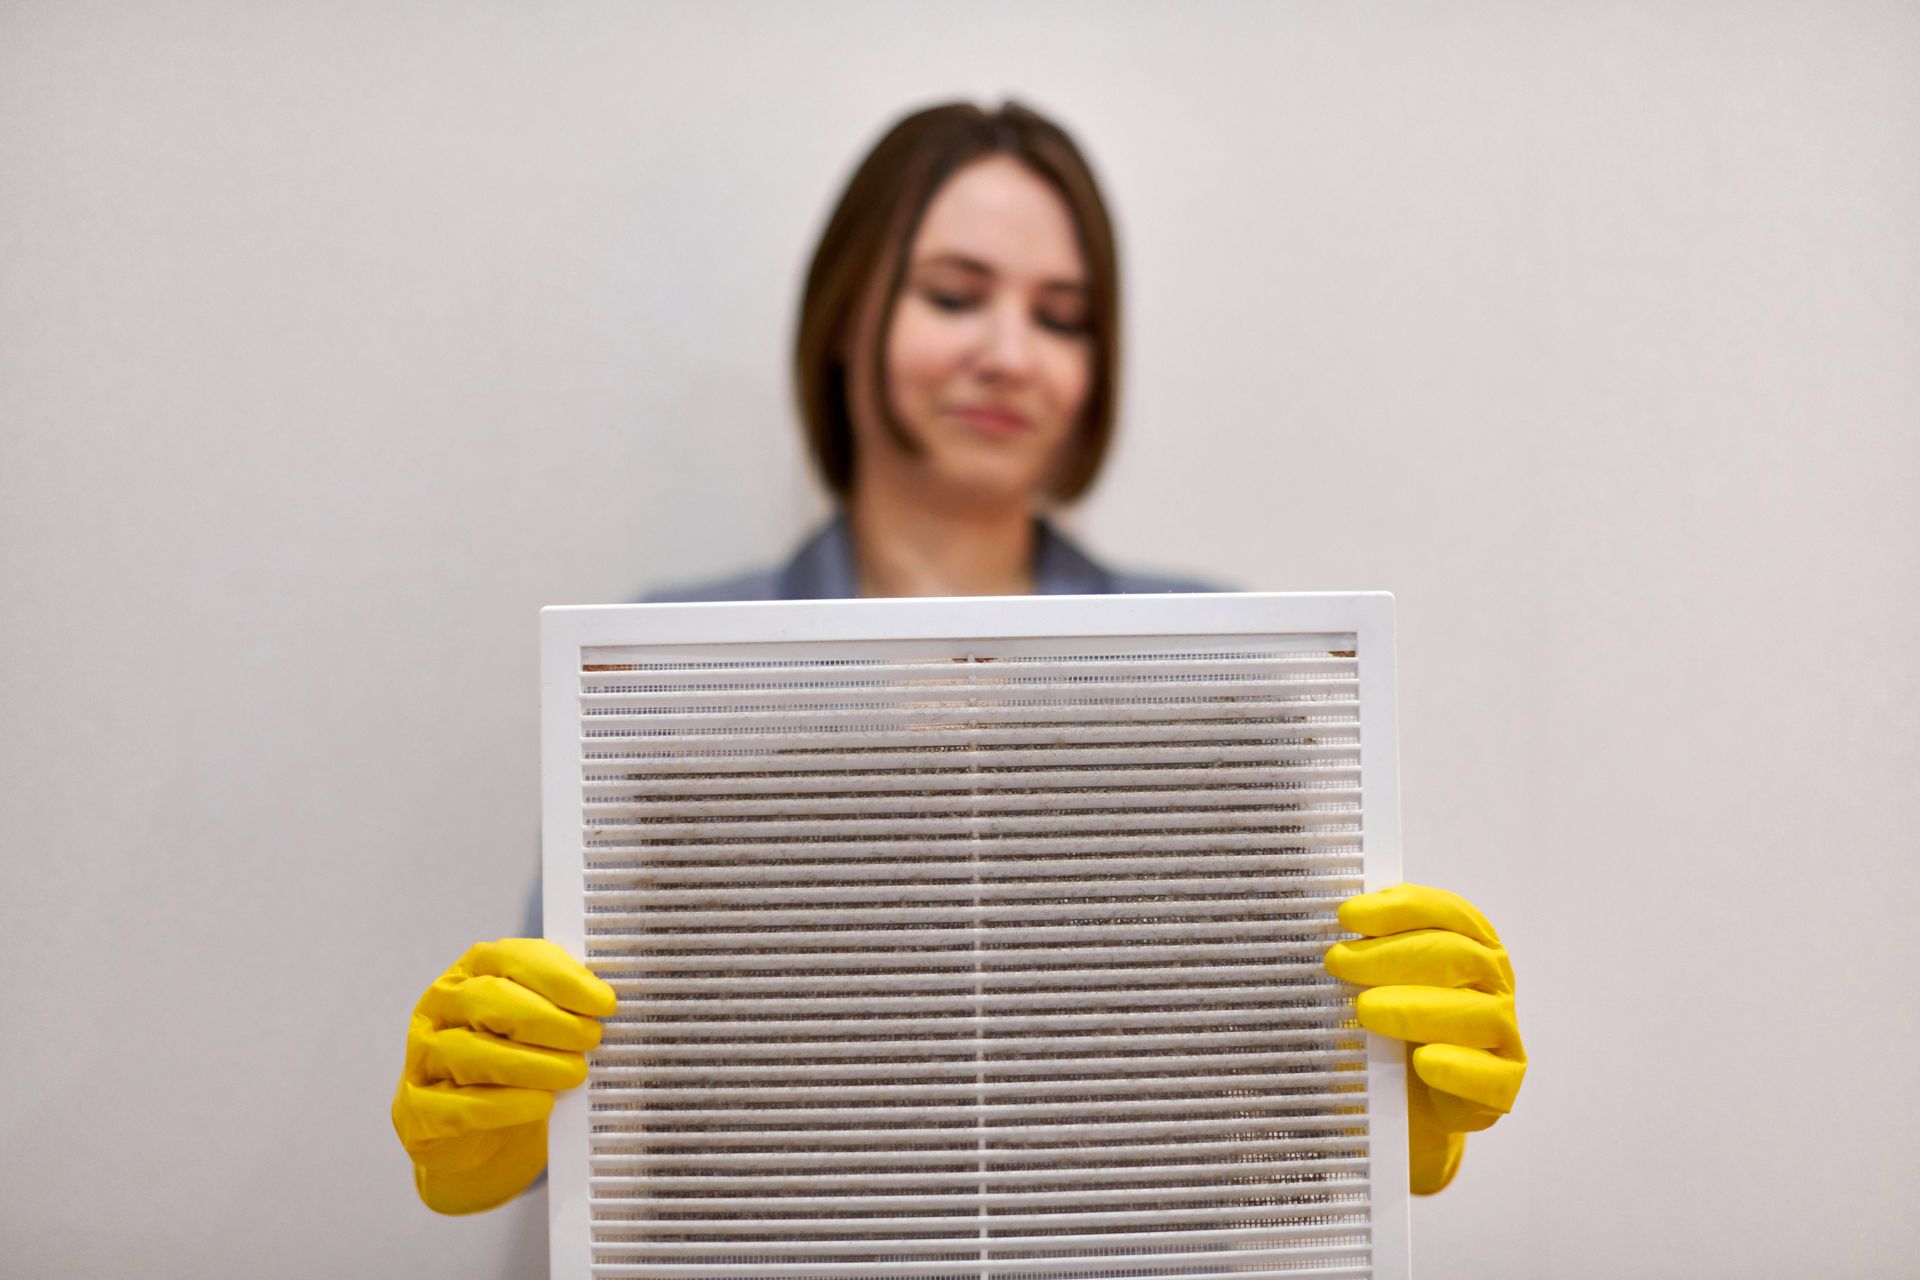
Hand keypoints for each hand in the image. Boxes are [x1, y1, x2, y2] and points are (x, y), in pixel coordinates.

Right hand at [391, 938, 616, 1213]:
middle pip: (490, 1000)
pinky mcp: (417, 1111)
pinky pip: (458, 1106)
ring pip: (471, 1052)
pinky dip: (505, 1105)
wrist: (479, 1140)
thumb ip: (563, 1005)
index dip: (562, 978)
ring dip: (532, 1064)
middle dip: (549, 1020)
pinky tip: (539, 1104)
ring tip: (574, 1074)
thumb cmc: (515, 1069)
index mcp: (471, 972)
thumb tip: (605, 1000)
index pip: (513, 959)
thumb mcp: (539, 1027)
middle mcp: (440, 1007)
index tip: (604, 1003)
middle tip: (590, 1039)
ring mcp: (422, 1058)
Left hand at [1324, 884, 1525, 1194]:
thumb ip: (1362, 955)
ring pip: (1478, 1015)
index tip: (1347, 916)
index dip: (1399, 908)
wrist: (1400, 1103)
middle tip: (1339, 962)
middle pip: (1459, 956)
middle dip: (1394, 954)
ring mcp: (1503, 1037)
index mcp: (1471, 945)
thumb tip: (1329, 932)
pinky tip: (1422, 1061)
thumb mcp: (1369, 986)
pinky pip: (1491, 1078)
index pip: (1447, 913)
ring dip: (1416, 1007)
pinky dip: (1457, 1068)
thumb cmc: (1387, 1031)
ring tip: (1365, 1009)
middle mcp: (1493, 985)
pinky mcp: (1502, 1086)